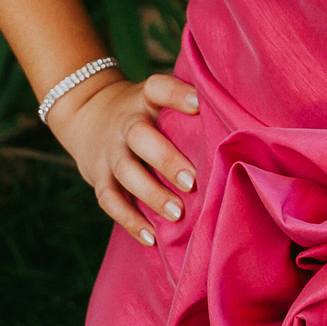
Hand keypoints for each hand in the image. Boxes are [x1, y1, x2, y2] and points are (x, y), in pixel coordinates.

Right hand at [50, 72, 199, 246]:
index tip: (199, 104)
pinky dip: (130, 220)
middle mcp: (125, 124)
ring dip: (152, 194)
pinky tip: (151, 237)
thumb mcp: (157, 98)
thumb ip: (184, 106)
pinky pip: (110, 200)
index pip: (158, 88)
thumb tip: (236, 120)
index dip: (176, 94)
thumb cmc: (144, 112)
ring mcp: (110, 152)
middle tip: (193, 181)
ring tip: (178, 214)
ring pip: (126, 172)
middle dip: (166, 160)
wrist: (89, 116)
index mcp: (144, 98)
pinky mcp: (99, 177)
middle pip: (140, 137)